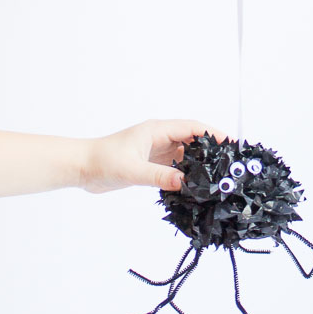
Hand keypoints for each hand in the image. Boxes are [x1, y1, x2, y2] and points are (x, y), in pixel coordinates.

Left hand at [81, 118, 226, 193]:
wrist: (81, 168)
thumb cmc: (103, 161)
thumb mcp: (132, 170)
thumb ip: (159, 176)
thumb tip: (186, 183)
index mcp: (157, 130)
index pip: (192, 127)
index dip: (213, 134)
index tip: (231, 143)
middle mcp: (159, 138)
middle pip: (192, 140)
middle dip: (211, 150)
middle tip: (229, 164)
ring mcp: (155, 151)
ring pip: (184, 155)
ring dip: (199, 164)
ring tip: (217, 177)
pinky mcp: (150, 164)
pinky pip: (175, 167)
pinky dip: (186, 174)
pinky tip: (195, 186)